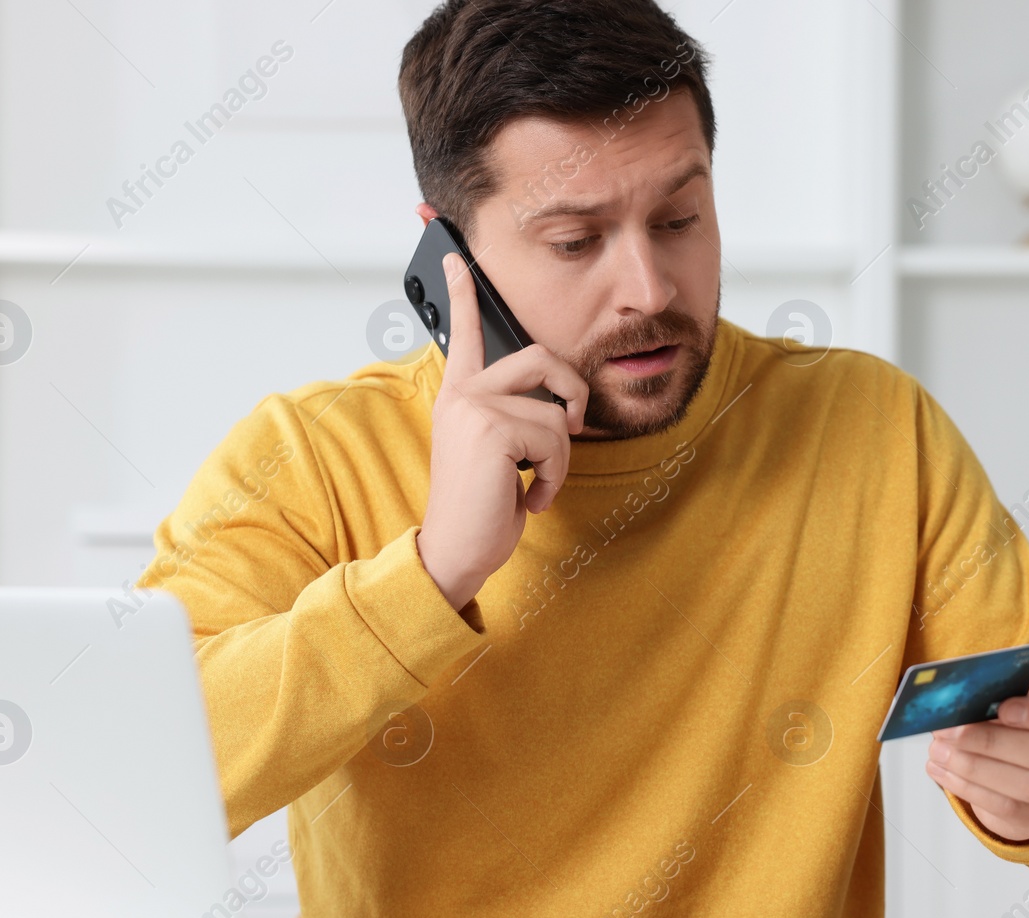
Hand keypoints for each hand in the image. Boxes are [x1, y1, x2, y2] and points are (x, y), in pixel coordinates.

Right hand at [417, 252, 588, 611]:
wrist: (456, 551)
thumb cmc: (481, 506)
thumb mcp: (496, 453)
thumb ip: (512, 416)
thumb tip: (558, 404)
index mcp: (460, 394)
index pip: (462, 332)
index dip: (462, 291)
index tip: (454, 255)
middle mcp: (462, 393)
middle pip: (540, 356)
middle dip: (573, 390)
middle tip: (573, 425)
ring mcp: (474, 407)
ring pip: (556, 411)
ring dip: (561, 457)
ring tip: (536, 484)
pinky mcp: (492, 429)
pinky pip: (556, 439)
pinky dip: (556, 477)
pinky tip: (531, 498)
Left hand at [924, 684, 1028, 843]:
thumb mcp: (1028, 696)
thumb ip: (1005, 695)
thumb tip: (961, 701)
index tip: (1003, 708)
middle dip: (991, 742)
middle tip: (950, 731)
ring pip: (1027, 787)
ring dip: (975, 768)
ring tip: (939, 751)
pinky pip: (1009, 811)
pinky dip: (971, 791)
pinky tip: (945, 773)